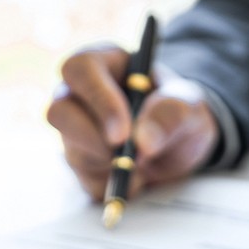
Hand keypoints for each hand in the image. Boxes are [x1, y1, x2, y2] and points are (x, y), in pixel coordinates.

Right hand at [46, 46, 219, 200]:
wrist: (182, 142)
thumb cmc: (179, 110)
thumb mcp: (188, 105)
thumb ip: (171, 114)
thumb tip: (142, 142)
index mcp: (104, 64)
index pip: (80, 69)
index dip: (98, 100)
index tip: (123, 133)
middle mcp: (80, 95)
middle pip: (59, 111)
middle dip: (94, 139)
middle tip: (130, 156)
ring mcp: (76, 129)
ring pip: (71, 149)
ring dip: (109, 163)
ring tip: (145, 162)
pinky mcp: (83, 161)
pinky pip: (87, 180)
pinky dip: (116, 184)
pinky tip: (139, 175)